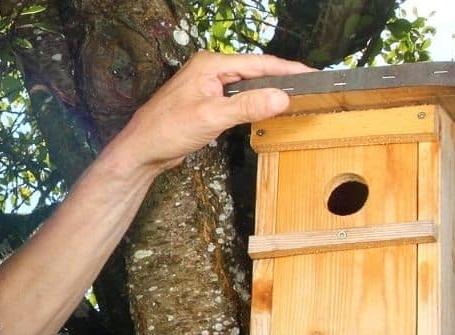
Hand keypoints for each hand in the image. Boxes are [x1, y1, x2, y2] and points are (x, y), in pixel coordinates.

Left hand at [105, 51, 312, 172]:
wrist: (142, 150)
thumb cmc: (168, 130)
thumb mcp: (212, 116)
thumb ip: (248, 106)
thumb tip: (281, 97)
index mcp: (211, 65)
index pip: (259, 64)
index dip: (288, 70)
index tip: (311, 75)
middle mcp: (211, 70)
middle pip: (256, 72)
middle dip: (282, 79)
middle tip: (310, 87)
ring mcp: (209, 86)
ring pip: (248, 86)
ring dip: (270, 91)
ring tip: (296, 96)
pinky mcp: (209, 102)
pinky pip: (240, 98)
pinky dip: (256, 103)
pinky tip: (268, 109)